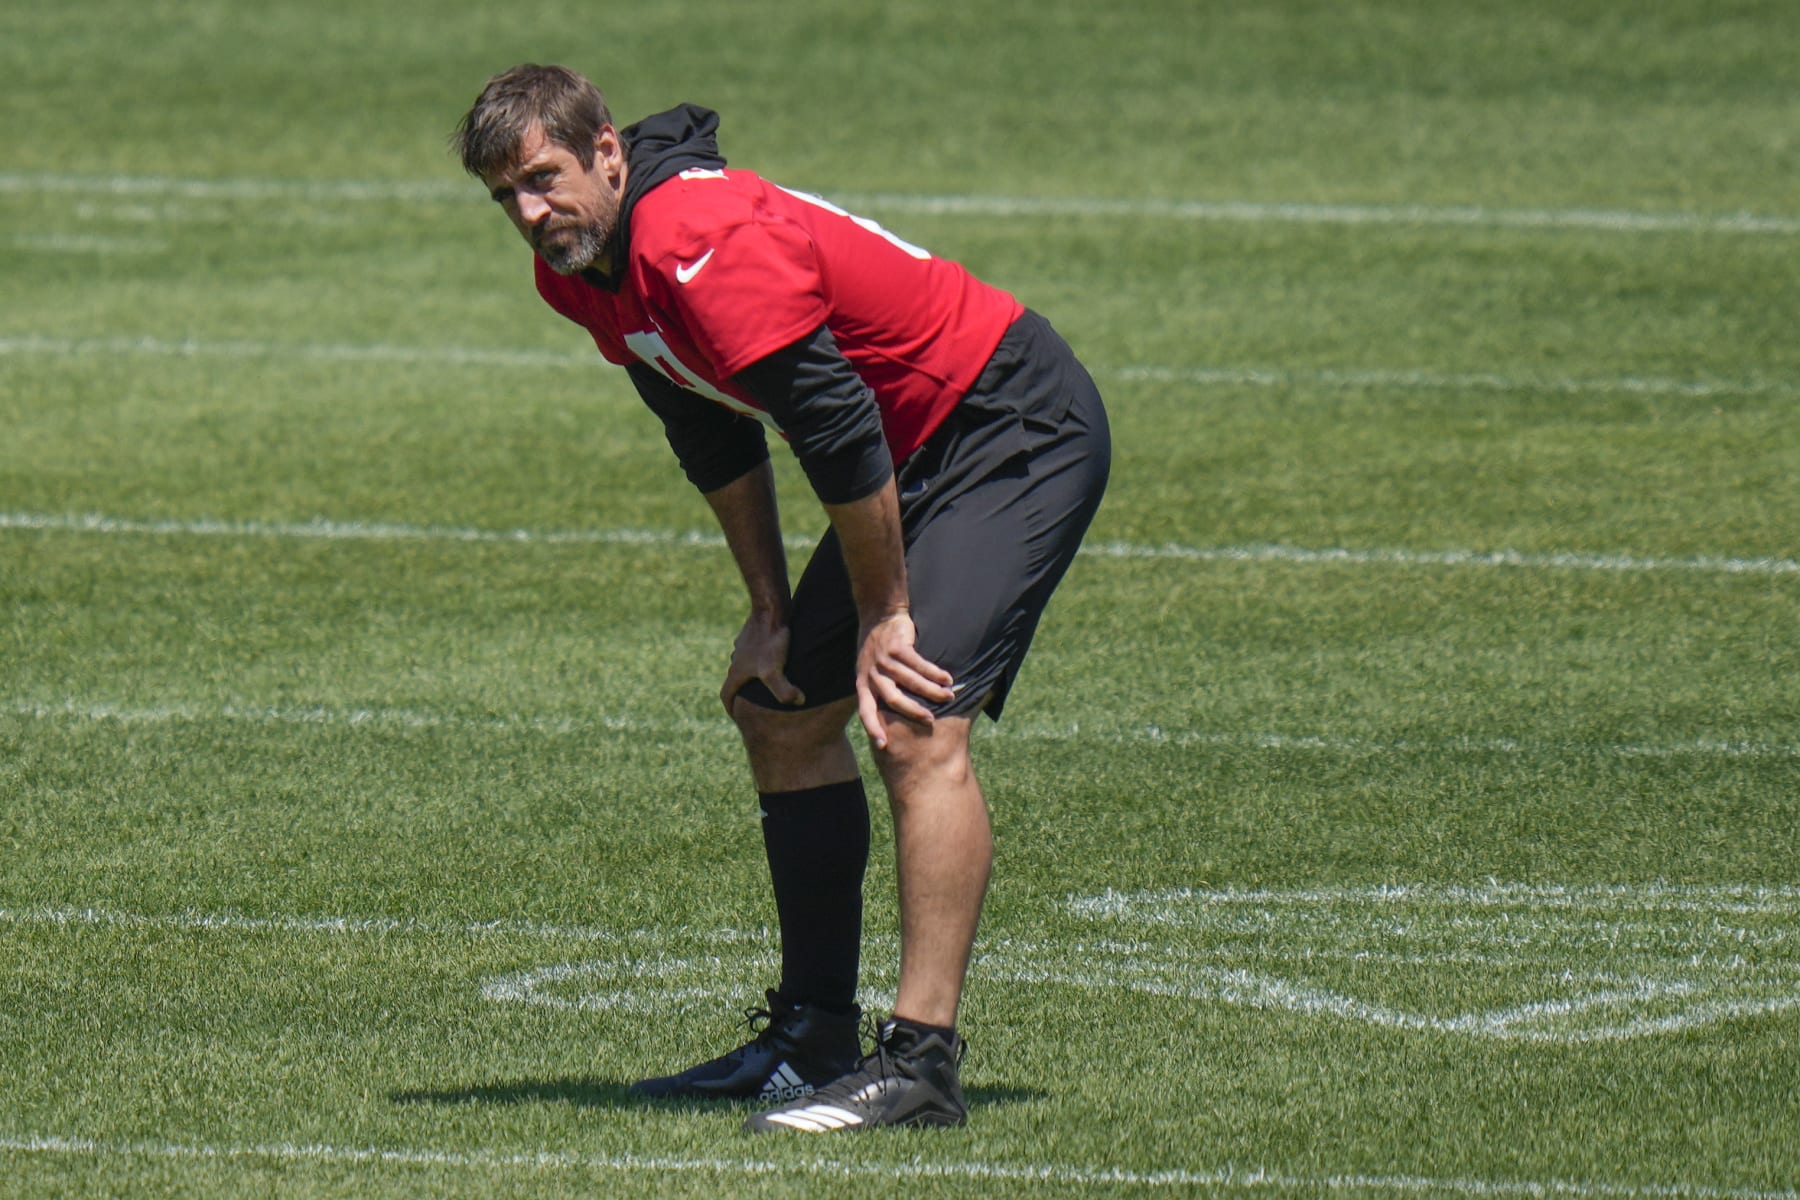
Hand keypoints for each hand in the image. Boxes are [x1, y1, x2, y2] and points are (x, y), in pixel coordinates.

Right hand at [721, 610, 805, 712]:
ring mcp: (744, 645)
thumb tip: (798, 701)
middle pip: (736, 680)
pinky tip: (779, 660)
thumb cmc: (771, 640)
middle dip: (744, 693)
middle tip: (757, 703)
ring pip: (746, 665)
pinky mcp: (754, 634)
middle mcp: (737, 658)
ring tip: (770, 683)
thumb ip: (784, 691)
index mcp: (737, 671)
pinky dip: (762, 660)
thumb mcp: (774, 670)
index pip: (726, 695)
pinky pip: (756, 652)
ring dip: (753, 675)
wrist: (771, 608)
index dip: (730, 708)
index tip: (736, 716)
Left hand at [856, 610, 955, 749]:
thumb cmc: (877, 650)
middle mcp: (872, 673)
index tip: (883, 745)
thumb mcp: (869, 671)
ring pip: (910, 681)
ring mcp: (884, 660)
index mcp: (863, 683)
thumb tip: (897, 716)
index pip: (865, 710)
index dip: (873, 728)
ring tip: (948, 696)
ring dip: (931, 691)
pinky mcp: (898, 646)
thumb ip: (879, 689)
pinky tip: (947, 678)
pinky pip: (919, 664)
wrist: (879, 616)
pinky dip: (934, 673)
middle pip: (892, 698)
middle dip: (912, 711)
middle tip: (929, 720)